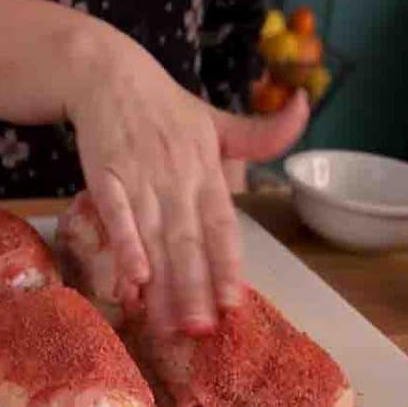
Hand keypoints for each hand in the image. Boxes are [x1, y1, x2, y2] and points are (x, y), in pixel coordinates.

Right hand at [65, 26, 308, 335]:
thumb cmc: (163, 105)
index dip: (226, 266)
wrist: (108, 74)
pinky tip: (131, 277)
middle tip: (199, 332)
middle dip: (193, 290)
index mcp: (206, 170)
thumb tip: (303, 107)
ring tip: (165, 325)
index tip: (233, 304)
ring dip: (160, 283)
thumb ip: (259, 133)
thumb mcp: (216, 118)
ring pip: (155, 238)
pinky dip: (125, 245)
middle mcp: (177, 178)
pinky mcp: (104, 176)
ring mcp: (140, 178)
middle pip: (188, 243)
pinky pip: (116, 216)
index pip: (222, 226)